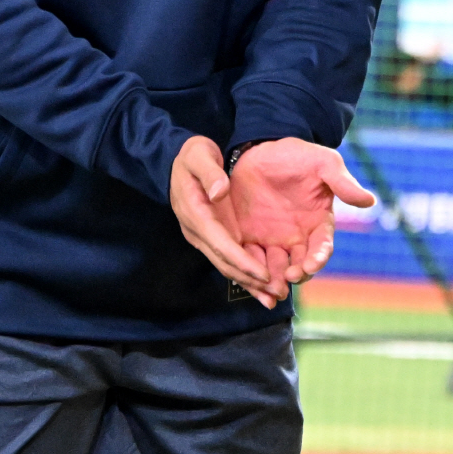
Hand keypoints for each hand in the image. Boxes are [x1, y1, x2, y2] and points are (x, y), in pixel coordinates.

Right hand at [169, 135, 278, 309]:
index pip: (221, 243)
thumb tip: (219, 192)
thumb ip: (209, 173)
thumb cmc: (192, 156)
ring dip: (248, 283)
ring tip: (272, 298)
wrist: (176, 160)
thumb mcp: (199, 155)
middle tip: (276, 295)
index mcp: (196, 214)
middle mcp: (198, 231)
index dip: (242, 261)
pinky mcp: (211, 235)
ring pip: (226, 265)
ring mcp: (203, 235)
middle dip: (249, 280)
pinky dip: (245, 272)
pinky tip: (262, 284)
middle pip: (224, 262)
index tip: (263, 275)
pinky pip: (228, 257)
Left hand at [228, 137, 374, 298]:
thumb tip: (370, 200)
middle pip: (300, 265)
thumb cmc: (296, 155)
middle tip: (289, 277)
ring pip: (275, 269)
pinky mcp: (249, 237)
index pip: (322, 247)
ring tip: (270, 287)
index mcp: (317, 222)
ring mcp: (272, 239)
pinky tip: (248, 278)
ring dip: (274, 281)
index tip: (311, 265)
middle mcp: (297, 237)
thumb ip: (343, 182)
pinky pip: (250, 259)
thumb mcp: (322, 163)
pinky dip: (251, 273)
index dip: (318, 258)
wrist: (260, 149)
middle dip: (297, 275)